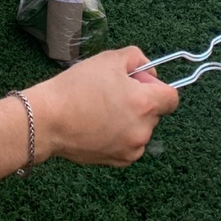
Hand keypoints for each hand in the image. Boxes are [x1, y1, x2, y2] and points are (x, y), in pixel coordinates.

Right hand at [25, 46, 178, 166]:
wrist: (48, 120)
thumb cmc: (77, 87)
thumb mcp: (109, 58)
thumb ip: (136, 58)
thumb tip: (146, 69)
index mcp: (145, 104)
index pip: (172, 97)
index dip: (156, 86)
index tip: (137, 81)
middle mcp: (143, 131)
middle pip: (154, 112)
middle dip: (139, 100)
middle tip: (112, 91)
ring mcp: (131, 150)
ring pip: (140, 129)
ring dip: (129, 119)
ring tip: (100, 109)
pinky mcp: (117, 162)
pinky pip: (127, 144)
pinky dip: (118, 135)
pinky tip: (96, 124)